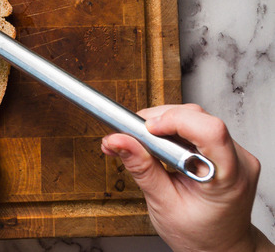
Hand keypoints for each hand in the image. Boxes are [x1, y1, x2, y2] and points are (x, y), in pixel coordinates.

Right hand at [101, 104, 272, 251]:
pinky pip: (198, 126)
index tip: (145, 128)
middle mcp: (238, 160)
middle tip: (132, 135)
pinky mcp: (227, 150)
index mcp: (228, 177)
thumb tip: (118, 141)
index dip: (174, 121)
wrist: (220, 247)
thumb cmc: (198, 234)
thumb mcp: (163, 205)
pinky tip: (159, 145)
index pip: (210, 131)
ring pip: (196, 118)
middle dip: (160, 121)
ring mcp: (235, 153)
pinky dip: (173, 130)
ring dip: (164, 124)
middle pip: (199, 118)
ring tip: (142, 142)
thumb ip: (142, 169)